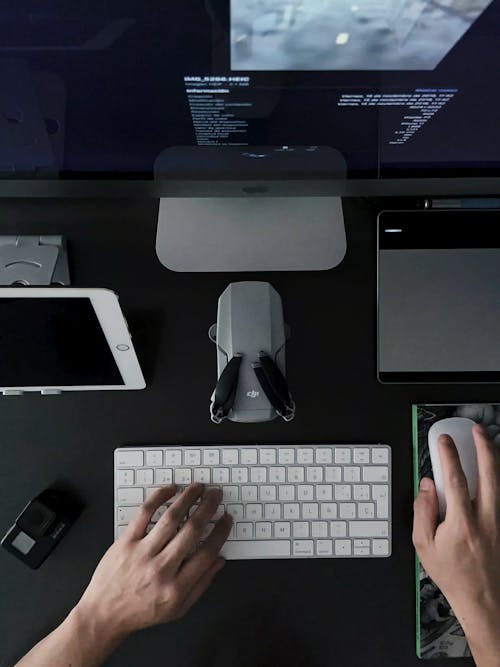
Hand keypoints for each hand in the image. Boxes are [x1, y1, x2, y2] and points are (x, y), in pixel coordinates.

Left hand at [76, 484, 231, 638]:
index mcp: (176, 587)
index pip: (207, 552)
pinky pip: (144, 514)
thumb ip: (202, 584)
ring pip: (170, 518)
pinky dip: (159, 498)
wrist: (104, 615)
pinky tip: (170, 490)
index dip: (220, 532)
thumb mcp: (178, 609)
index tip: (226, 519)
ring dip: (188, 498)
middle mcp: (161, 569)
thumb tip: (219, 560)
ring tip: (198, 488)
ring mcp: (142, 553)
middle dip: (208, 508)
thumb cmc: (140, 611)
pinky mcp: (126, 542)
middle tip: (215, 496)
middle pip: (192, 530)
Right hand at [413, 424, 499, 665]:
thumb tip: (427, 485)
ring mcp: (499, 523)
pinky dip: (498, 478)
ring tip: (487, 441)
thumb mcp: (424, 546)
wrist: (484, 600)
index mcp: (462, 524)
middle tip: (477, 430)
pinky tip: (493, 470)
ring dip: (493, 458)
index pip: (456, 479)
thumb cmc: (453, 575)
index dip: (449, 455)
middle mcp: (486, 520)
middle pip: (489, 474)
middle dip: (483, 447)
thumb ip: (422, 511)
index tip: (444, 440)